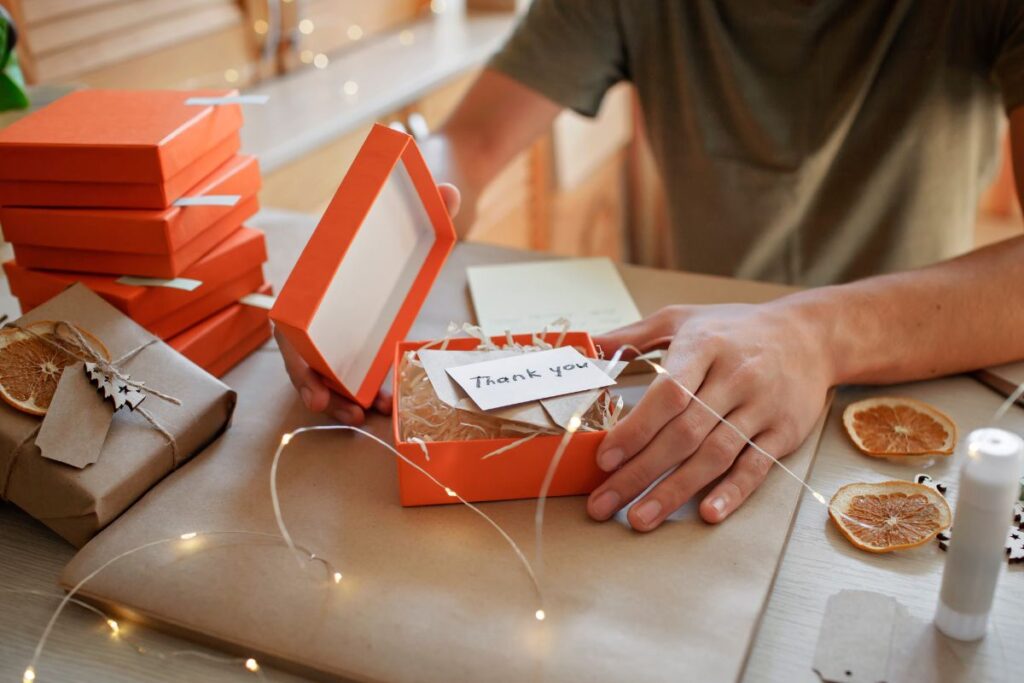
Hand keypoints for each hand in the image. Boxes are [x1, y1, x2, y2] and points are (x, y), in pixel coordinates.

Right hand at [276, 183, 460, 424]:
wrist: (404, 215)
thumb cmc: (395, 217)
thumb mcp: (413, 210)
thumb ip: (430, 202)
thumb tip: (449, 190)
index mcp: (318, 279)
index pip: (290, 322)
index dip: (295, 355)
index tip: (312, 381)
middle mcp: (320, 306)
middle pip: (304, 356)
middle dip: (317, 387)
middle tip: (345, 410)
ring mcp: (337, 323)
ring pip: (324, 369)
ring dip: (339, 396)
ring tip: (364, 414)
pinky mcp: (356, 334)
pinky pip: (347, 369)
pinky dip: (359, 389)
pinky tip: (381, 403)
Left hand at [588, 301, 833, 529]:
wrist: (810, 335)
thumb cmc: (734, 328)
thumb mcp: (682, 318)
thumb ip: (632, 335)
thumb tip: (585, 349)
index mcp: (704, 347)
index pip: (669, 394)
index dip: (636, 429)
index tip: (606, 458)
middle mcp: (735, 378)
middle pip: (685, 434)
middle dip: (640, 473)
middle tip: (605, 503)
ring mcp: (761, 407)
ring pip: (715, 455)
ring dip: (675, 491)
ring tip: (640, 519)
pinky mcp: (784, 432)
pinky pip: (755, 467)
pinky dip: (731, 492)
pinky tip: (707, 514)